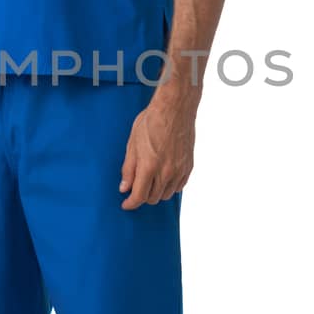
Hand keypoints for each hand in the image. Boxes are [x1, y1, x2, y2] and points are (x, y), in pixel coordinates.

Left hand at [118, 90, 196, 208]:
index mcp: (149, 166)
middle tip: (136, 187)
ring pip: (167, 195)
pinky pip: (179, 187)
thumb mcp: (132, 143)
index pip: (139, 196)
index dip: (130, 203)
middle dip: (142, 196)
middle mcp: (166, 171)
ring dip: (157, 192)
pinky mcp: (189, 166)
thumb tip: (124, 187)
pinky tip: (163, 177)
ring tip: (150, 181)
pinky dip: (170, 186)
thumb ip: (128, 168)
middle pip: (153, 198)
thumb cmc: (152, 121)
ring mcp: (179, 170)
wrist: (175, 108)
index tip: (126, 204)